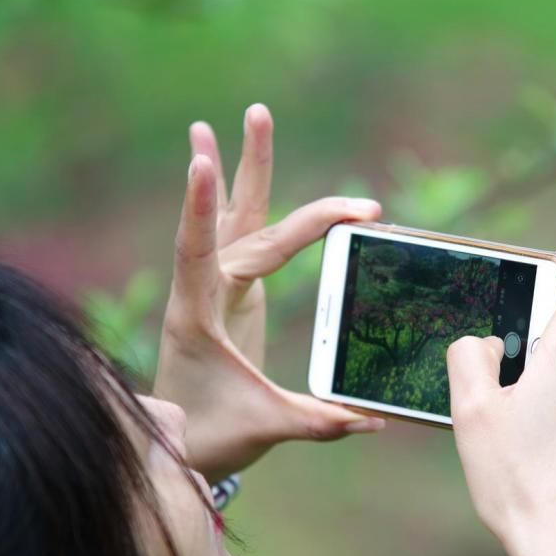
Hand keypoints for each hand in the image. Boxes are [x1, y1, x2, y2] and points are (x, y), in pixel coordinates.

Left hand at [154, 105, 385, 483]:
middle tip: (257, 111)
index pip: (198, 252)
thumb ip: (320, 420)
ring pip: (233, 218)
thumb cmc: (215, 434)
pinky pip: (240, 236)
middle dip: (249, 166)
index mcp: (198, 316)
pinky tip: (217, 163)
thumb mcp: (267, 426)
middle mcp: (202, 292)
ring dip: (240, 169)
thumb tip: (373, 418)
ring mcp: (217, 288)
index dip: (198, 208)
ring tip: (236, 118)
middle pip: (231, 219)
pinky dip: (233, 197)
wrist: (181, 444)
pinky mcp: (231, 293)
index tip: (199, 161)